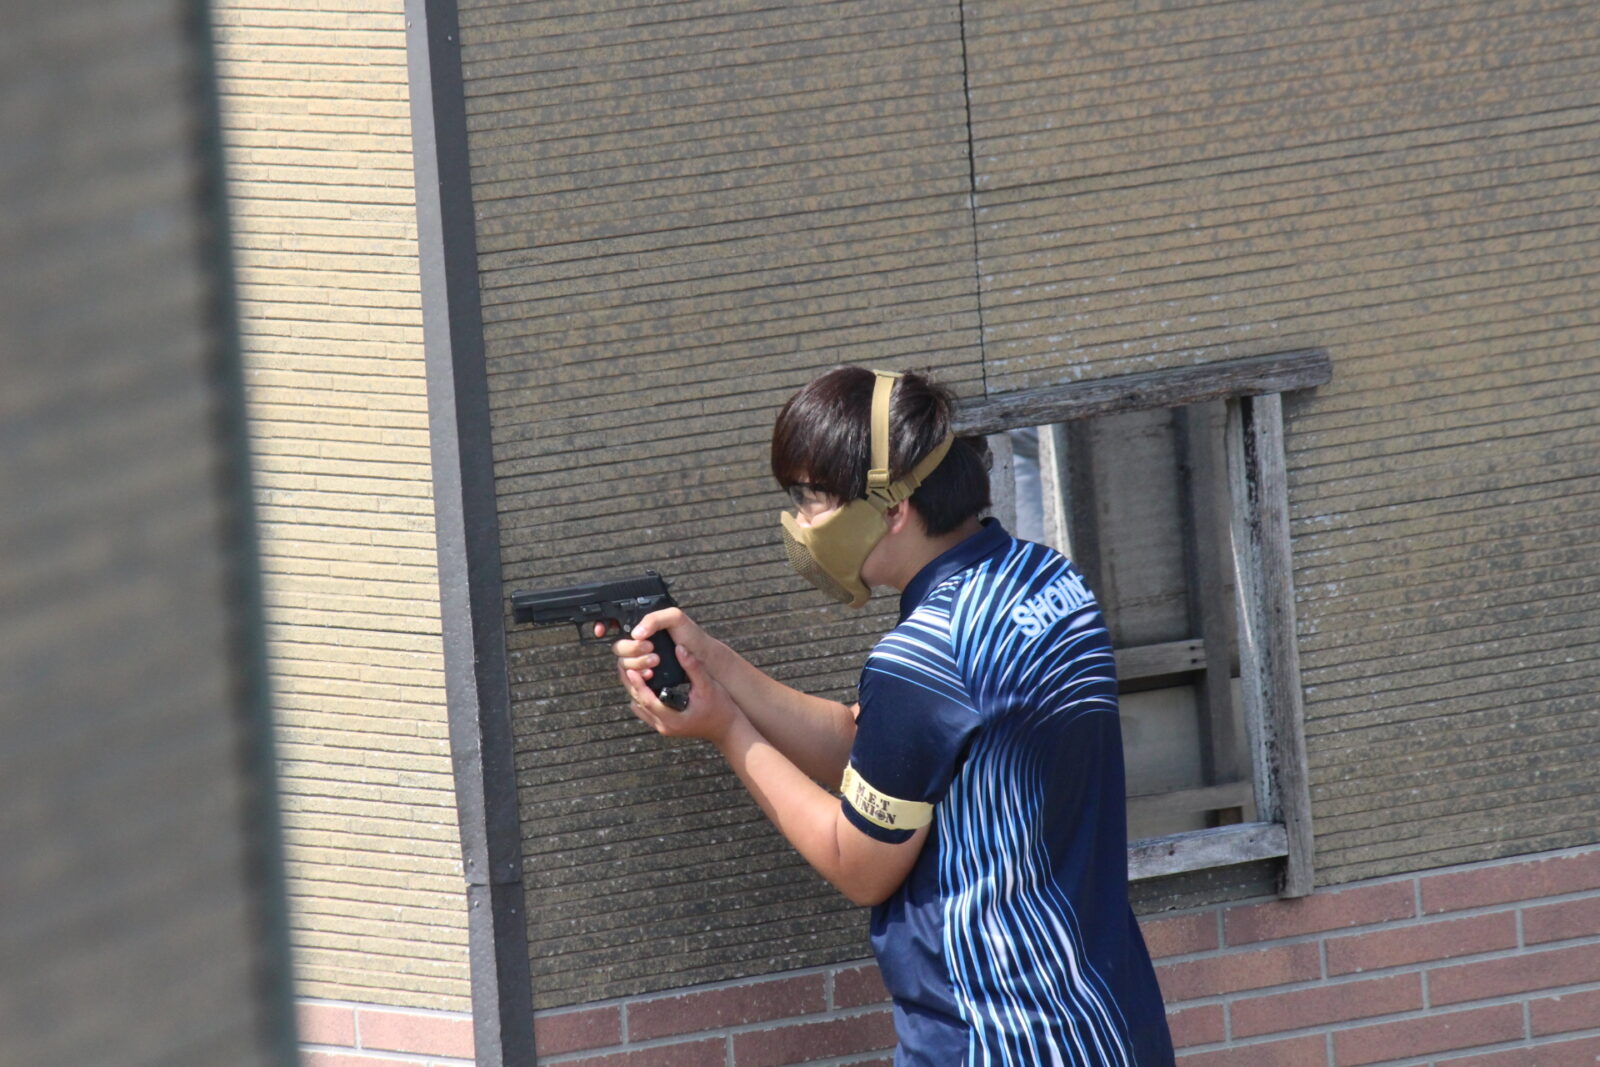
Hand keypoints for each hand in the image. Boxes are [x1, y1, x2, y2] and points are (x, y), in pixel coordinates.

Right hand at [599, 606, 709, 682]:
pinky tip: (651, 674)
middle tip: (649, 647)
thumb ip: (653, 619)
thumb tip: (635, 634)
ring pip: (623, 664)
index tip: (601, 630)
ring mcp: (641, 660)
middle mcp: (639, 643)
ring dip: (636, 662)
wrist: (704, 659)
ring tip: (655, 661)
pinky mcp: (647, 676)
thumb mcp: (674, 618)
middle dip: (630, 649)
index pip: (614, 623)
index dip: (603, 624)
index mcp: (642, 626)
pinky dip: (638, 676)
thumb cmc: (691, 636)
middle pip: (618, 647)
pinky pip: (632, 678)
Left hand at [621, 645, 742, 745]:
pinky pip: (646, 710)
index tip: (631, 668)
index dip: (637, 684)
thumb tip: (680, 648)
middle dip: (631, 684)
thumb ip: (693, 667)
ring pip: (639, 707)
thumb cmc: (721, 708)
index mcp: (673, 719)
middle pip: (637, 703)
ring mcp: (663, 727)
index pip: (647, 700)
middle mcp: (664, 726)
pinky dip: (642, 696)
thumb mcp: (708, 686)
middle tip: (626, 664)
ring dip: (635, 690)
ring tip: (633, 669)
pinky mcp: (665, 725)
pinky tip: (645, 681)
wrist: (728, 729)